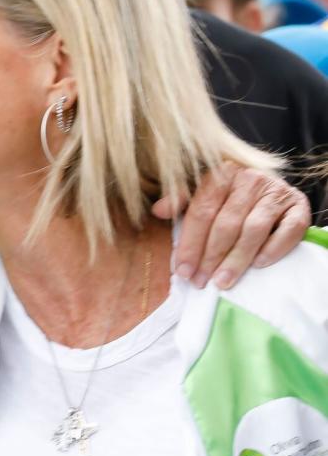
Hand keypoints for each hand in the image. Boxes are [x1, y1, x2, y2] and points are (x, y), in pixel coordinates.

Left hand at [154, 164, 309, 289]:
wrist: (273, 188)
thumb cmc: (231, 195)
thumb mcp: (204, 193)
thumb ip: (182, 202)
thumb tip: (157, 210)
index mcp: (221, 174)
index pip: (201, 212)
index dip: (190, 243)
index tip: (182, 270)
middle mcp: (249, 179)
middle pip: (225, 224)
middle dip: (210, 256)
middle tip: (200, 281)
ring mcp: (276, 192)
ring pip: (253, 230)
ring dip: (237, 259)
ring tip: (222, 281)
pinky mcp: (299, 206)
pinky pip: (288, 230)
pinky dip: (273, 248)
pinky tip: (259, 265)